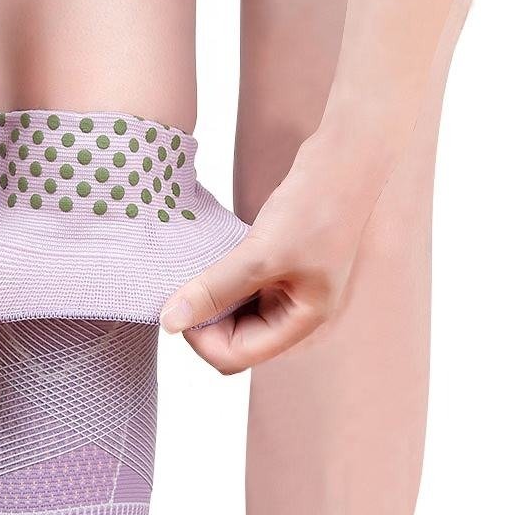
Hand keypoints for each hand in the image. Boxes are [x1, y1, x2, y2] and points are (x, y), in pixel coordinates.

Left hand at [160, 133, 371, 373]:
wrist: (345, 158)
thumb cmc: (315, 206)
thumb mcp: (260, 254)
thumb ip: (214, 289)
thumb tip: (169, 322)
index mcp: (302, 321)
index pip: (237, 356)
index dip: (201, 339)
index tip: (179, 305)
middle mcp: (296, 313)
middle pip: (235, 340)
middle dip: (204, 322)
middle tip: (180, 288)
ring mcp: (289, 289)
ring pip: (235, 314)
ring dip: (210, 300)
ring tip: (191, 273)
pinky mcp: (279, 267)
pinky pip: (241, 288)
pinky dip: (220, 280)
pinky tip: (207, 261)